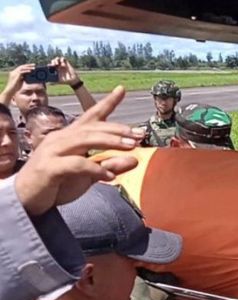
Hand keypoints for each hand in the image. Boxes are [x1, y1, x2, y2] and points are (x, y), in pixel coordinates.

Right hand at [3, 64, 34, 94]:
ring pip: (22, 68)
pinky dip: (26, 71)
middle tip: (34, 65)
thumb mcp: (22, 81)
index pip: (22, 67)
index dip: (27, 66)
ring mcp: (14, 73)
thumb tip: (31, 76)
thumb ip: (25, 77)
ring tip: (34, 68)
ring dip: (28, 67)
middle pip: (22, 66)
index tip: (33, 65)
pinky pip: (21, 72)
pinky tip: (30, 71)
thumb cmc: (16, 86)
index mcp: (16, 72)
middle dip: (28, 65)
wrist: (11, 90)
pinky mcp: (16, 76)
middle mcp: (15, 72)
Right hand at [14, 86, 143, 215]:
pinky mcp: (48, 167)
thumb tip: (136, 159)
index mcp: (70, 137)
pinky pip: (75, 164)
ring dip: (110, 142)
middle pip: (92, 128)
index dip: (107, 103)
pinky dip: (94, 168)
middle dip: (118, 129)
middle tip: (140, 134)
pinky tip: (110, 176)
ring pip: (85, 140)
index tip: (122, 89)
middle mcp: (61, 139)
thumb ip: (109, 165)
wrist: (26, 200)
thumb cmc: (57, 184)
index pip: (91, 116)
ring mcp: (53, 151)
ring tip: (131, 147)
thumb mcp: (88, 175)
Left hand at [50, 57, 80, 86]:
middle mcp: (58, 66)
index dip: (49, 65)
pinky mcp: (67, 63)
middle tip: (54, 65)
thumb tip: (48, 83)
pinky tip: (62, 63)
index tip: (49, 66)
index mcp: (55, 70)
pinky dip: (62, 59)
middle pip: (53, 61)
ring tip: (58, 64)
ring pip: (57, 58)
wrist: (72, 80)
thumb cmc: (65, 81)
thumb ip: (54, 81)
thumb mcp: (58, 81)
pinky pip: (63, 58)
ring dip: (56, 60)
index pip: (50, 65)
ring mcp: (62, 64)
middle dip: (53, 62)